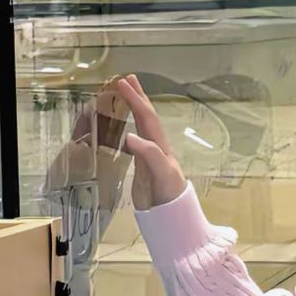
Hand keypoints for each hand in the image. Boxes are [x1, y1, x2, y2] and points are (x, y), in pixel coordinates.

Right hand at [107, 74, 187, 210]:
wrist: (173, 217)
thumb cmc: (170, 194)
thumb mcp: (161, 173)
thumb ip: (148, 154)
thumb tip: (129, 135)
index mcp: (159, 146)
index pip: (146, 117)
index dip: (135, 100)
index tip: (122, 83)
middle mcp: (155, 148)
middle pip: (147, 117)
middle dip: (137, 97)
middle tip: (126, 79)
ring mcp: (149, 157)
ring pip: (142, 127)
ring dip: (135, 110)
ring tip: (126, 95)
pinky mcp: (143, 168)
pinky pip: (135, 143)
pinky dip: (129, 130)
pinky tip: (124, 131)